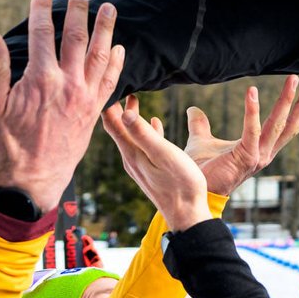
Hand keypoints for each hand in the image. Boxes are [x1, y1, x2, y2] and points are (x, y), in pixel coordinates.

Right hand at [0, 0, 123, 208]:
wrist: (35, 178)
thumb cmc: (10, 144)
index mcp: (41, 78)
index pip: (42, 33)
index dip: (41, 8)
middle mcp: (67, 83)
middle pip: (76, 37)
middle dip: (79, 11)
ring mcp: (84, 96)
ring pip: (100, 55)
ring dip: (105, 30)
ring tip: (110, 9)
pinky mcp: (94, 110)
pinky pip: (111, 81)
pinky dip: (116, 63)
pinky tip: (119, 49)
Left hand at [102, 95, 211, 230]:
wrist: (188, 216)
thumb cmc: (181, 184)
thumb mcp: (164, 155)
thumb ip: (144, 134)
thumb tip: (124, 112)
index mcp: (132, 153)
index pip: (112, 122)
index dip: (110, 101)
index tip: (113, 81)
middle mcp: (131, 159)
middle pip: (118, 127)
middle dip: (118, 106)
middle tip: (123, 84)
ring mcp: (140, 166)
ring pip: (129, 135)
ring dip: (130, 117)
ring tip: (135, 99)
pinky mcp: (150, 171)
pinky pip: (142, 144)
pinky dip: (144, 130)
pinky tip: (154, 123)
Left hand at [186, 77, 298, 196]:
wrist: (192, 190)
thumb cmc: (200, 170)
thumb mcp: (201, 141)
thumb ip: (201, 126)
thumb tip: (193, 109)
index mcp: (260, 149)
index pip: (286, 128)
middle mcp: (264, 154)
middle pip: (290, 125)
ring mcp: (258, 157)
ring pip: (279, 125)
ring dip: (287, 100)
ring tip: (294, 79)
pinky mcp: (246, 158)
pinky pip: (252, 130)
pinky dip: (252, 110)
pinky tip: (251, 91)